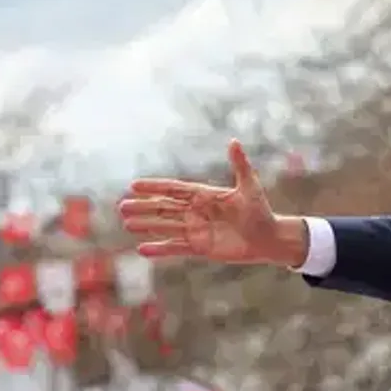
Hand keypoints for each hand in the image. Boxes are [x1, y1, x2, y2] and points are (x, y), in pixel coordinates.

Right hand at [118, 140, 305, 265]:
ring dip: (146, 225)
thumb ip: (240, 165)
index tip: (134, 185)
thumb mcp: (250, 187)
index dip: (155, 187)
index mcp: (205, 195)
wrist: (269, 239)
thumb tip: (233, 141)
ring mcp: (197, 230)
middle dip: (144, 207)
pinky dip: (160, 249)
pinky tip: (142, 249)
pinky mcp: (201, 247)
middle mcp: (196, 212)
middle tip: (121, 207)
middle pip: (164, 208)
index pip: (174, 189)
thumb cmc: (261, 212)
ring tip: (127, 224)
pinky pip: (176, 248)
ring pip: (166, 227)